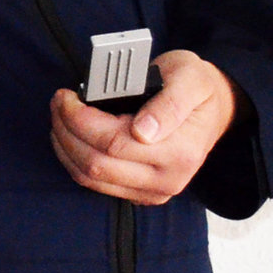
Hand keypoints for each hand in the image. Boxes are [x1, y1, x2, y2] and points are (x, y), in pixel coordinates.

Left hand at [50, 50, 243, 204]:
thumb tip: (144, 131)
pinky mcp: (140, 194)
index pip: (112, 143)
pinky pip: (95, 184)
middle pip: (95, 163)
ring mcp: (153, 191)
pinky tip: (69, 136)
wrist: (214, 110)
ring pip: (89, 178)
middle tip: (59, 101)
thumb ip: (169, 103)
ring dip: (64, 146)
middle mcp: (167, 179)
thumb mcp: (189, 78)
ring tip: (59, 116)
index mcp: (180, 151)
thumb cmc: (197, 88)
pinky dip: (73, 160)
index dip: (80, 119)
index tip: (67, 96)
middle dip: (66, 130)